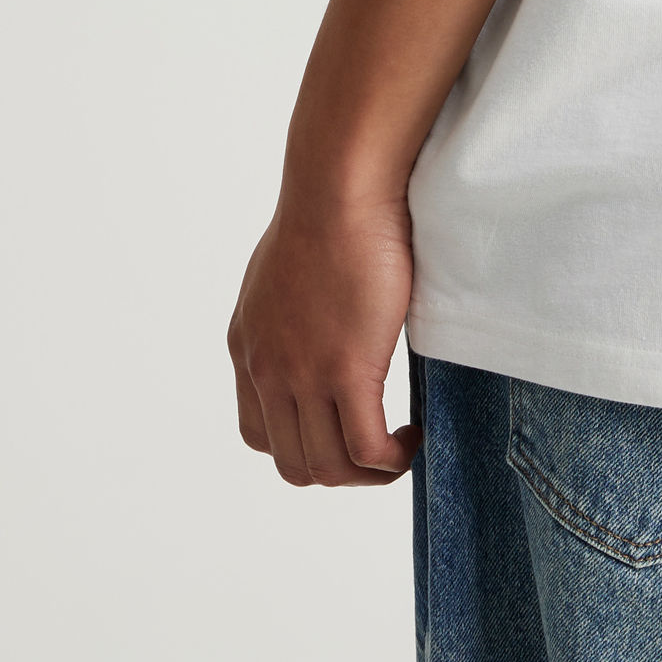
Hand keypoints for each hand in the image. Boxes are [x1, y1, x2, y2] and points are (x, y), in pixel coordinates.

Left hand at [228, 181, 419, 486]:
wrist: (340, 188)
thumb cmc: (329, 207)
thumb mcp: (286, 270)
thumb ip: (294, 310)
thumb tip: (325, 322)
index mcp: (249, 347)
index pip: (259, 433)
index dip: (303, 445)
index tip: (341, 429)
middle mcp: (266, 370)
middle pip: (293, 463)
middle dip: (337, 470)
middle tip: (378, 449)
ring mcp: (303, 375)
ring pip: (328, 468)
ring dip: (367, 474)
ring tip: (400, 450)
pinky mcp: (346, 371)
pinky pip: (366, 448)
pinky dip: (391, 459)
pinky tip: (412, 437)